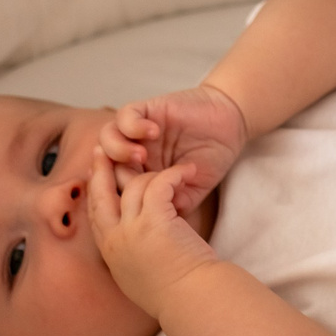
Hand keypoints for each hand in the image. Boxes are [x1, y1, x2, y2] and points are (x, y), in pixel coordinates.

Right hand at [86, 158, 219, 311]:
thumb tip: (139, 247)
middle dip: (100, 170)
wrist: (192, 301)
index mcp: (110, 254)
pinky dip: (173, 174)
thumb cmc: (178, 293)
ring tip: (174, 171)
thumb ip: (133, 257)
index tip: (94, 176)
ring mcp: (131, 230)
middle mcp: (114, 240)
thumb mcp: (141, 277)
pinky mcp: (153, 221)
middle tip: (101, 149)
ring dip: (152, 172)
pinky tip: (187, 171)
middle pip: (99, 196)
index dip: (94, 193)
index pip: (95, 216)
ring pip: (132, 186)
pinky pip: (158, 184)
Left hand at [99, 84, 248, 216]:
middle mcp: (135, 154)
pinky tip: (155, 131)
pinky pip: (125, 116)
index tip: (135, 201)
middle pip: (104, 166)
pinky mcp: (147, 109)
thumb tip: (153, 225)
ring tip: (141, 155)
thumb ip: (172, 205)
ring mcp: (139, 132)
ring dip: (118, 149)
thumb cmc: (211, 158)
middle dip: (115, 175)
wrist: (230, 125)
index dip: (116, 195)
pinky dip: (133, 125)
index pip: (113, 188)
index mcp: (141, 176)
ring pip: (106, 139)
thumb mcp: (192, 190)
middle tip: (137, 177)